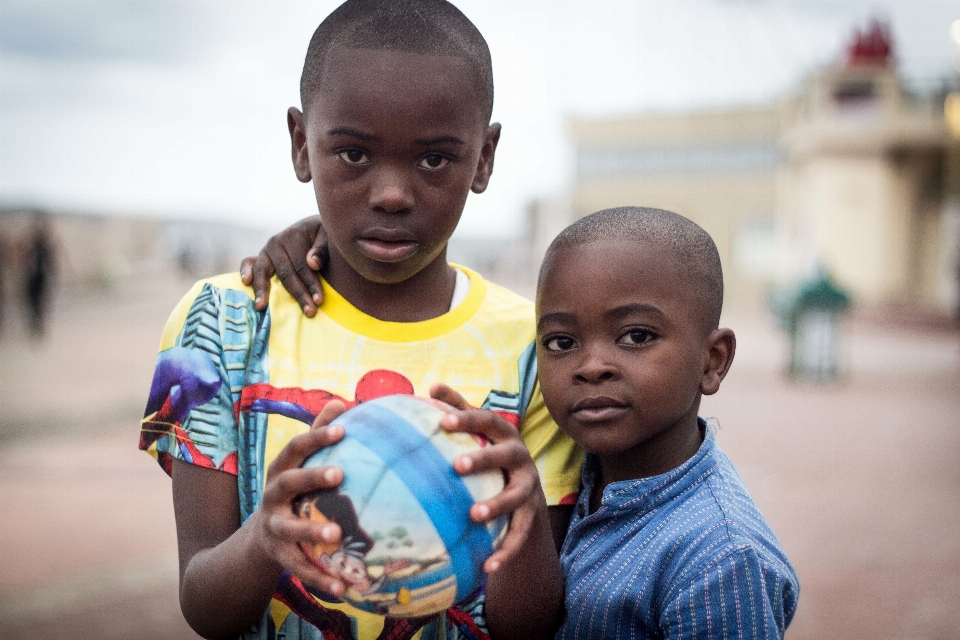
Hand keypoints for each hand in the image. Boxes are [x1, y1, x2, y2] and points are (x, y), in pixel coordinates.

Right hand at [239, 216, 328, 316]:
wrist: (314, 230)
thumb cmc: (324, 237)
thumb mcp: (328, 238)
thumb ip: (322, 250)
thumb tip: (312, 263)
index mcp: (294, 235)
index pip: (302, 265)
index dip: (311, 283)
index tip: (319, 301)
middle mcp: (277, 242)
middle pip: (285, 272)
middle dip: (298, 294)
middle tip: (309, 312)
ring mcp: (266, 250)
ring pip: (263, 271)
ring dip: (262, 290)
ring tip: (261, 307)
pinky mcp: (260, 258)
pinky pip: (248, 263)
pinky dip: (245, 271)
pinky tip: (245, 282)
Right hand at [249, 400, 350, 596]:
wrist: (259, 540)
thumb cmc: (293, 492)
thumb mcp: (299, 465)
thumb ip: (318, 433)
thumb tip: (341, 401)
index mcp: (281, 471)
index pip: (296, 448)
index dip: (317, 436)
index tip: (342, 428)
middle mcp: (272, 497)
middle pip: (287, 483)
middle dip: (311, 477)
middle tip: (340, 474)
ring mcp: (273, 528)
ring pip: (290, 530)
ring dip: (312, 532)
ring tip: (337, 535)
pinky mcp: (279, 557)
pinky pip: (300, 569)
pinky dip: (321, 579)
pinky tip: (345, 587)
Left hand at [429, 383, 546, 573]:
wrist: (527, 493)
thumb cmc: (490, 455)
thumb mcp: (479, 432)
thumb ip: (457, 407)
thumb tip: (431, 385)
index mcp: (505, 435)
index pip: (487, 420)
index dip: (467, 418)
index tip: (442, 420)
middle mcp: (521, 459)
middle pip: (506, 455)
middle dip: (484, 459)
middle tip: (456, 465)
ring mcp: (529, 488)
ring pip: (516, 497)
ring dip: (497, 506)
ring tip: (473, 515)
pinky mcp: (531, 517)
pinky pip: (519, 536)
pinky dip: (505, 551)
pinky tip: (487, 567)